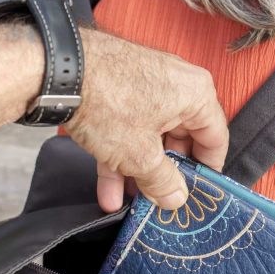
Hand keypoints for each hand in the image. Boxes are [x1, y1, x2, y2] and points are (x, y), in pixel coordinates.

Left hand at [65, 29, 228, 212]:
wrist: (58, 71)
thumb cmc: (108, 102)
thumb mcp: (140, 155)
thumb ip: (163, 181)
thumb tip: (176, 198)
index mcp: (196, 94)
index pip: (215, 139)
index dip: (206, 172)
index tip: (197, 195)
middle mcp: (176, 84)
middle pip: (180, 139)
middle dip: (164, 176)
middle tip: (158, 202)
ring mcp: (145, 85)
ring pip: (149, 137)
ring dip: (137, 172)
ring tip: (127, 202)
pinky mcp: (118, 88)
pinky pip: (127, 127)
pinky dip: (119, 155)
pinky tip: (106, 189)